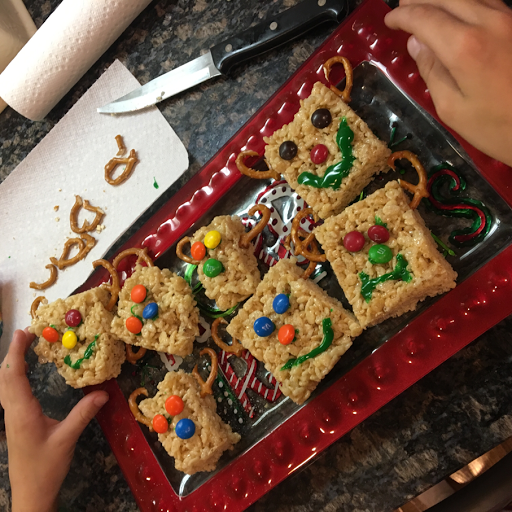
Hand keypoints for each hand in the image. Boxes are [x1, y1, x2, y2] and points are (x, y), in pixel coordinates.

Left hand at [0, 329, 108, 511]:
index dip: (18, 352)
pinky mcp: (15, 421)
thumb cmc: (45, 467)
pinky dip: (15, 375)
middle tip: (28, 333)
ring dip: (12, 362)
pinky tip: (25, 373)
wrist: (30, 492)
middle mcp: (12, 410)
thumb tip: (103, 392)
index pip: (14, 375)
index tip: (25, 333)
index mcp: (22, 411)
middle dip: (13, 352)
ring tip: (25, 346)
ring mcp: (11, 416)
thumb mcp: (67, 439)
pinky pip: (9, 391)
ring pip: (4, 383)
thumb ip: (83, 414)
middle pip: (5, 375)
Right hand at [385, 0, 511, 165]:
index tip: (390, 20)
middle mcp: (487, 22)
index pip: (424, 18)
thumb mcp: (452, 108)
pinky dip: (464, 3)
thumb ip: (432, 71)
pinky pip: (487, 2)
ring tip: (424, 6)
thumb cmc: (497, 127)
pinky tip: (455, 12)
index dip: (403, 16)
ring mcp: (508, 19)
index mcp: (464, 47)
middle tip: (402, 5)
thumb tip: (417, 44)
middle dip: (420, 0)